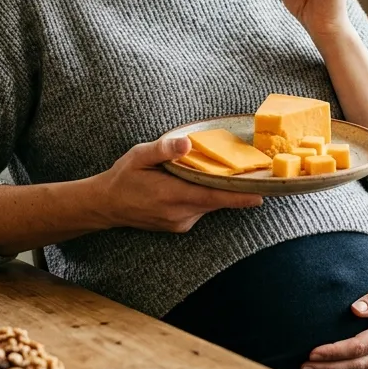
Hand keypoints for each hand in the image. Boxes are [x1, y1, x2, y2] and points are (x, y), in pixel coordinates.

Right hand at [93, 136, 262, 232]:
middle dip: (233, 188)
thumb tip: (187, 143)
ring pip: (208, 205)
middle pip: (216, 201)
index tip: (261, 196)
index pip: (212, 197)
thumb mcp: (138, 156)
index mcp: (171, 195)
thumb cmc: (123, 177)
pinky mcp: (180, 226)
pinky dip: (203, 197)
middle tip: (253, 172)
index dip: (238, 197)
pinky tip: (193, 184)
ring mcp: (180, 222)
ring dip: (214, 191)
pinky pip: (200, 209)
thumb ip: (163, 149)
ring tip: (215, 172)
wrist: (107, 206)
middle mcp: (179, 213)